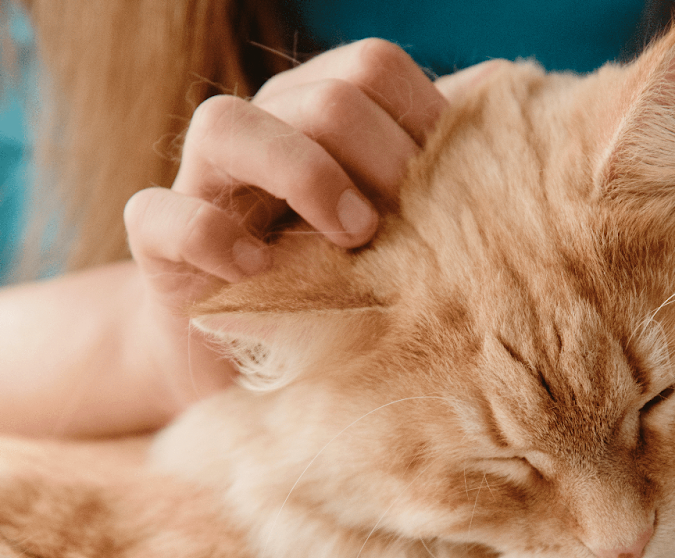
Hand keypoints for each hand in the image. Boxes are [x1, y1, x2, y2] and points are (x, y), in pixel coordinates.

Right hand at [123, 40, 502, 412]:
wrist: (250, 372)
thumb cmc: (344, 297)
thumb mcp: (403, 240)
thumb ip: (444, 178)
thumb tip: (517, 114)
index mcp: (321, 117)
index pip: (370, 67)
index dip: (417, 120)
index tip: (444, 195)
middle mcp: (261, 133)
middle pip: (318, 94)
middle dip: (375, 157)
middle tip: (399, 228)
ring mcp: (201, 184)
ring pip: (225, 122)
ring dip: (301, 174)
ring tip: (350, 237)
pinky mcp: (157, 248)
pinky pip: (162, 215)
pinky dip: (212, 237)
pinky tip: (260, 272)